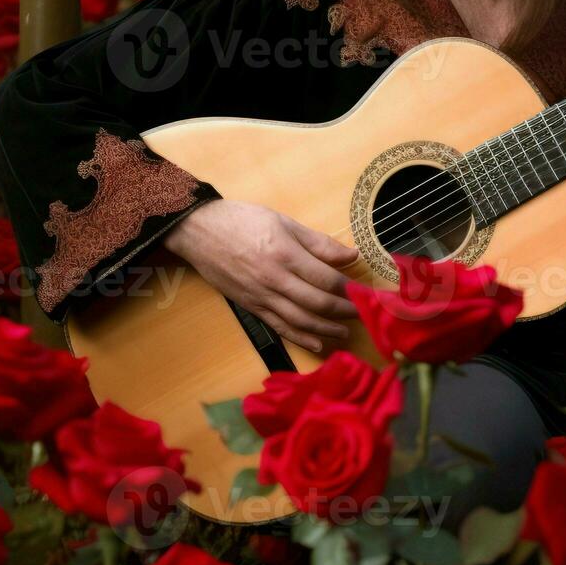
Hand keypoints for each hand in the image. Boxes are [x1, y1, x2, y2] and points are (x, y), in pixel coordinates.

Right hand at [163, 199, 358, 353]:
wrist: (199, 232)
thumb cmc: (243, 221)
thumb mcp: (284, 222)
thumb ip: (319, 242)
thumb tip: (351, 255)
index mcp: (285, 254)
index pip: (326, 278)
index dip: (350, 289)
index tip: (366, 292)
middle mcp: (274, 279)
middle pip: (317, 303)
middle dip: (344, 311)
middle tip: (363, 313)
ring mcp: (261, 296)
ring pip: (300, 320)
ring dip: (326, 329)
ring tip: (345, 332)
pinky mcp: (251, 306)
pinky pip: (279, 327)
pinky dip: (300, 338)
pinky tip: (317, 343)